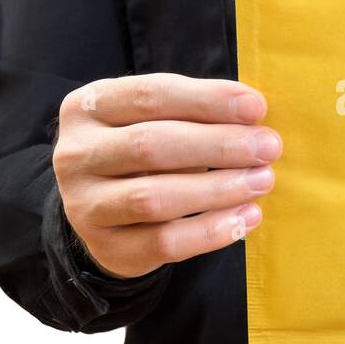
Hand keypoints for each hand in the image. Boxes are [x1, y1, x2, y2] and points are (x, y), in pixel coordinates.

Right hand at [52, 73, 280, 278]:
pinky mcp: (107, 248)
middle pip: (151, 145)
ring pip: (153, 198)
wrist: (104, 211)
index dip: (207, 100)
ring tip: (262, 181)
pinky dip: (211, 231)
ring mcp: (84, 206)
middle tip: (268, 147)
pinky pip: (164, 243)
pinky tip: (246, 217)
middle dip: (218, 145)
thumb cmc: (142, 152)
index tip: (257, 107)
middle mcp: (76, 155)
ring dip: (217, 189)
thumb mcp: (154, 119)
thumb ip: (194, 111)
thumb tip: (253, 112)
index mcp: (88, 107)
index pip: (150, 95)